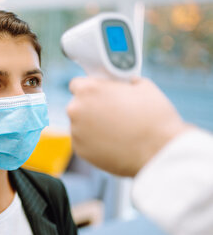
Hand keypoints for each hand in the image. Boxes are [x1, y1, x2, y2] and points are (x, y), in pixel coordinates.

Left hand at [67, 77, 190, 176]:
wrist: (160, 152)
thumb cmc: (154, 118)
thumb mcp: (143, 87)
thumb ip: (125, 82)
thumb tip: (126, 82)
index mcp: (88, 90)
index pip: (77, 84)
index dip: (90, 88)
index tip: (99, 93)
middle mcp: (76, 109)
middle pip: (78, 104)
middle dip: (91, 107)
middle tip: (112, 112)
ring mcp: (76, 132)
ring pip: (80, 124)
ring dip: (92, 125)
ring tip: (117, 130)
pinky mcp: (80, 150)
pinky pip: (84, 141)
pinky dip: (94, 141)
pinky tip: (114, 142)